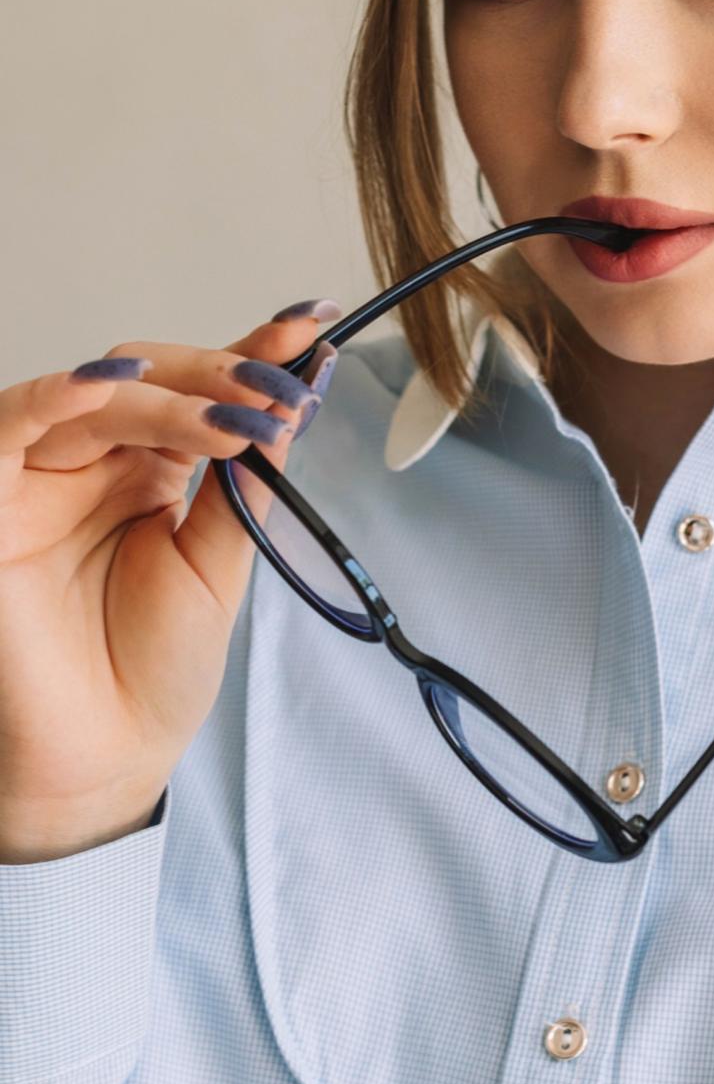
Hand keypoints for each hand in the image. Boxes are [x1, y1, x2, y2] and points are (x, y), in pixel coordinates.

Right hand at [0, 301, 338, 861]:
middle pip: (150, 379)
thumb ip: (244, 483)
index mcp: (148, 470)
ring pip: (96, 395)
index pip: (198, 392)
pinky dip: (58, 397)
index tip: (314, 325)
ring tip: (238, 403)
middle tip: (283, 380)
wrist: (104, 758)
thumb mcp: (218, 564)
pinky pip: (9, 429)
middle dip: (222, 372)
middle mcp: (93, 462)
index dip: (251, 354)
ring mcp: (40, 478)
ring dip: (170, 389)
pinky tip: (117, 380)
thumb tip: (293, 402)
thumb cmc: (153, 669)